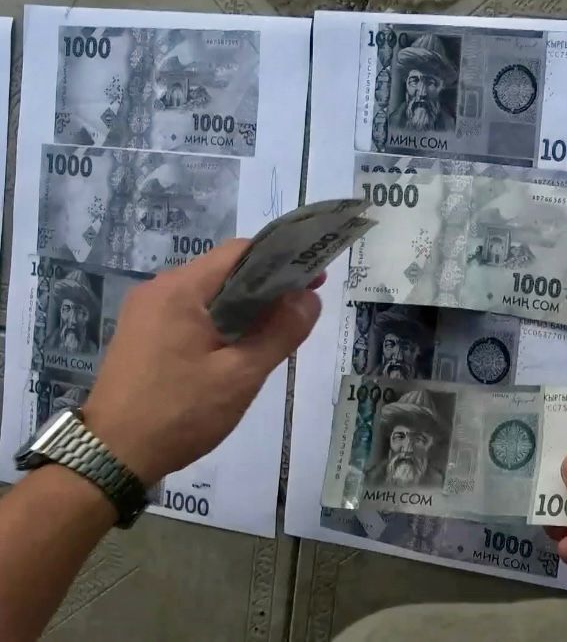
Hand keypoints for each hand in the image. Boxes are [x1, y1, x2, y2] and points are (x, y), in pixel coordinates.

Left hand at [81, 239, 321, 483]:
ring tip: (277, 332)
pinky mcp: (142, 334)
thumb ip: (280, 332)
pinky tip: (239, 348)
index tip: (314, 280)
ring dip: (244, 307)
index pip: (239, 253)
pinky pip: (190, 314)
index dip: (282, 260)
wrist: (111, 454)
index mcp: (180, 290)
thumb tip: (309, 298)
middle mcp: (159, 290)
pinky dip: (221, 322)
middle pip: (223, 272)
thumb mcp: (240, 375)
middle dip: (266, 286)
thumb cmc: (179, 412)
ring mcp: (146, 312)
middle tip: (302, 310)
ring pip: (208, 295)